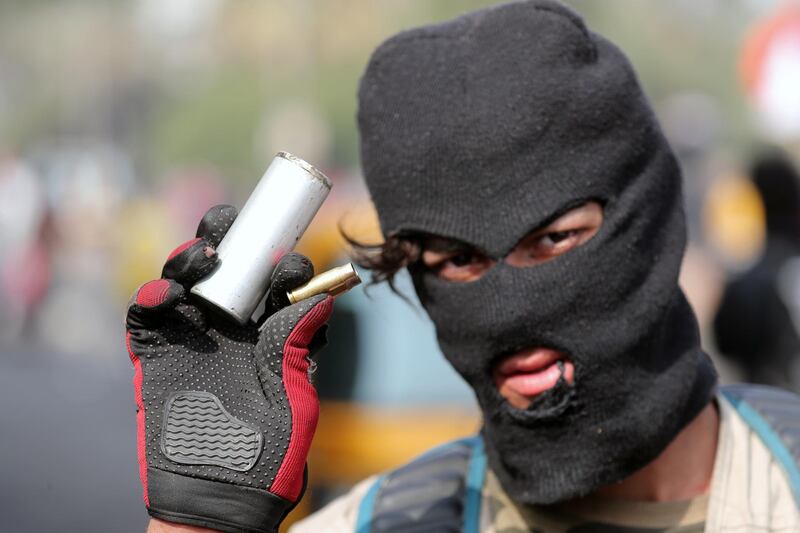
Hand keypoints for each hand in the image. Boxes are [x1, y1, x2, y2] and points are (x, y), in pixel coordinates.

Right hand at [125, 205, 332, 532]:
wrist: (221, 497)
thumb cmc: (269, 453)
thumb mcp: (295, 396)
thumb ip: (298, 346)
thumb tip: (320, 298)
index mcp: (269, 334)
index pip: (272, 284)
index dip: (280, 264)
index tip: (290, 263)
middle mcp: (230, 329)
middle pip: (226, 269)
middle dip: (228, 240)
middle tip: (232, 223)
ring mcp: (190, 339)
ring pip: (185, 281)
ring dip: (190, 259)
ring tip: (204, 254)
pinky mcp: (156, 356)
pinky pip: (147, 316)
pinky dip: (152, 295)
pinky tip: (168, 293)